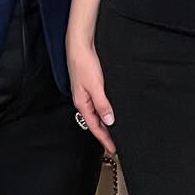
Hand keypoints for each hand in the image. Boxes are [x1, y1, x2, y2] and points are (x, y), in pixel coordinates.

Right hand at [67, 37, 116, 154]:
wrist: (79, 46)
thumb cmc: (84, 63)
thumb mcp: (95, 86)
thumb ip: (102, 104)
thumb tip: (109, 121)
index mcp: (82, 103)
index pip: (95, 127)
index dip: (104, 139)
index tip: (113, 149)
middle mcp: (83, 101)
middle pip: (95, 122)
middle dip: (104, 134)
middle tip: (115, 144)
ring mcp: (86, 94)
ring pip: (96, 114)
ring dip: (105, 123)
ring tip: (114, 132)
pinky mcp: (89, 86)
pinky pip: (97, 104)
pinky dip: (104, 111)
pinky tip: (110, 111)